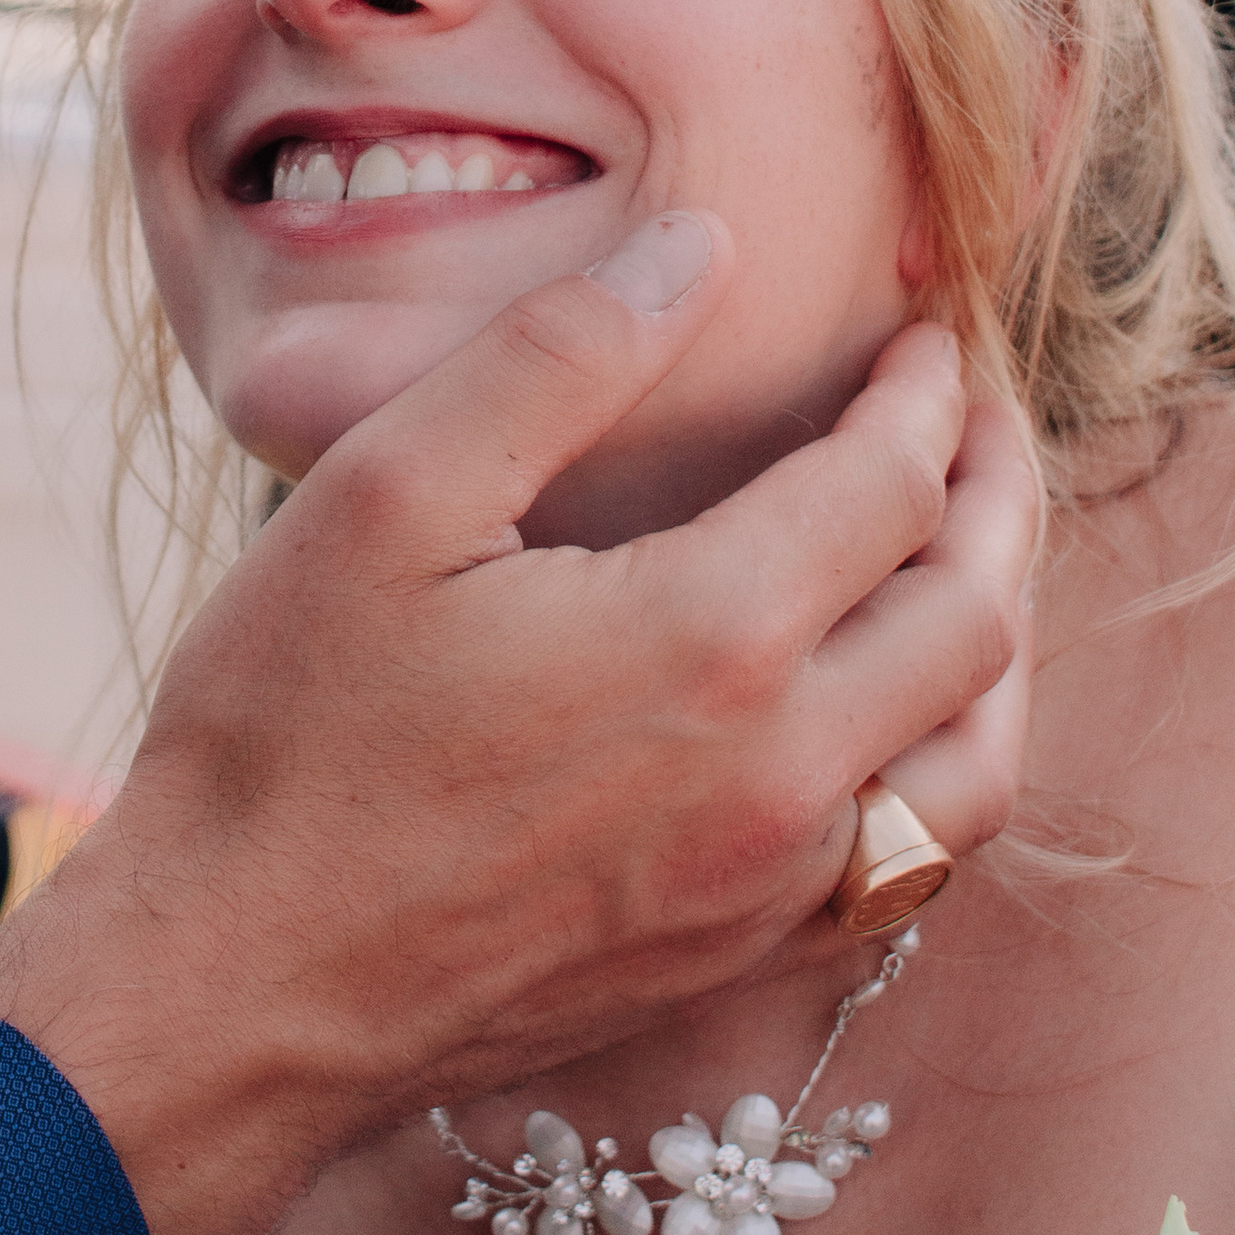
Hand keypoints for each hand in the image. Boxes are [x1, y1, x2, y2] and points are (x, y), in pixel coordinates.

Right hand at [0, 212, 1036, 1234]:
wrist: (233, 987)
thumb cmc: (289, 734)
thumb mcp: (387, 496)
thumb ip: (559, 355)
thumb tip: (701, 247)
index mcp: (708, 636)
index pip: (893, 484)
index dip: (925, 396)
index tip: (925, 340)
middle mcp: (779, 771)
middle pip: (974, 614)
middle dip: (1000, 495)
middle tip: (985, 420)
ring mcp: (770, 886)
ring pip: (978, 759)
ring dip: (1001, 642)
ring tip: (980, 559)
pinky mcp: (739, 961)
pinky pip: (916, 866)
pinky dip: (948, 771)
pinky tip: (904, 722)